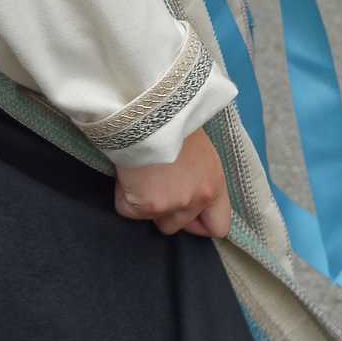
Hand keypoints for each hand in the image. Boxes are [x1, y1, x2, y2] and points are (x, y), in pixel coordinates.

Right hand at [115, 129, 230, 239]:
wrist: (149, 114)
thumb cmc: (176, 121)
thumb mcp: (200, 149)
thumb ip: (198, 177)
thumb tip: (182, 186)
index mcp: (215, 185)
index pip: (218, 226)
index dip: (200, 225)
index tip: (187, 216)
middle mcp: (196, 200)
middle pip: (177, 226)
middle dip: (164, 212)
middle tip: (153, 187)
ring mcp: (170, 206)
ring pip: (152, 220)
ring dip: (144, 204)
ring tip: (140, 177)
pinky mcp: (144, 206)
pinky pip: (127, 210)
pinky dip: (123, 195)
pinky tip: (125, 173)